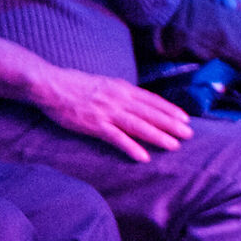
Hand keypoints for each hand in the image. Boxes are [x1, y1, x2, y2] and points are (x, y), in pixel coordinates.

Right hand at [28, 66, 192, 164]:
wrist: (51, 85)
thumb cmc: (75, 84)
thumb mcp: (103, 83)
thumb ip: (119, 92)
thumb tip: (134, 99)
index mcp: (122, 88)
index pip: (152, 100)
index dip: (170, 110)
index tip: (185, 118)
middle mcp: (119, 99)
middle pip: (151, 113)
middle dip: (172, 124)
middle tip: (189, 134)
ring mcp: (107, 112)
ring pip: (139, 125)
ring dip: (158, 136)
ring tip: (174, 146)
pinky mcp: (94, 125)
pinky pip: (116, 138)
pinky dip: (131, 147)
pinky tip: (143, 157)